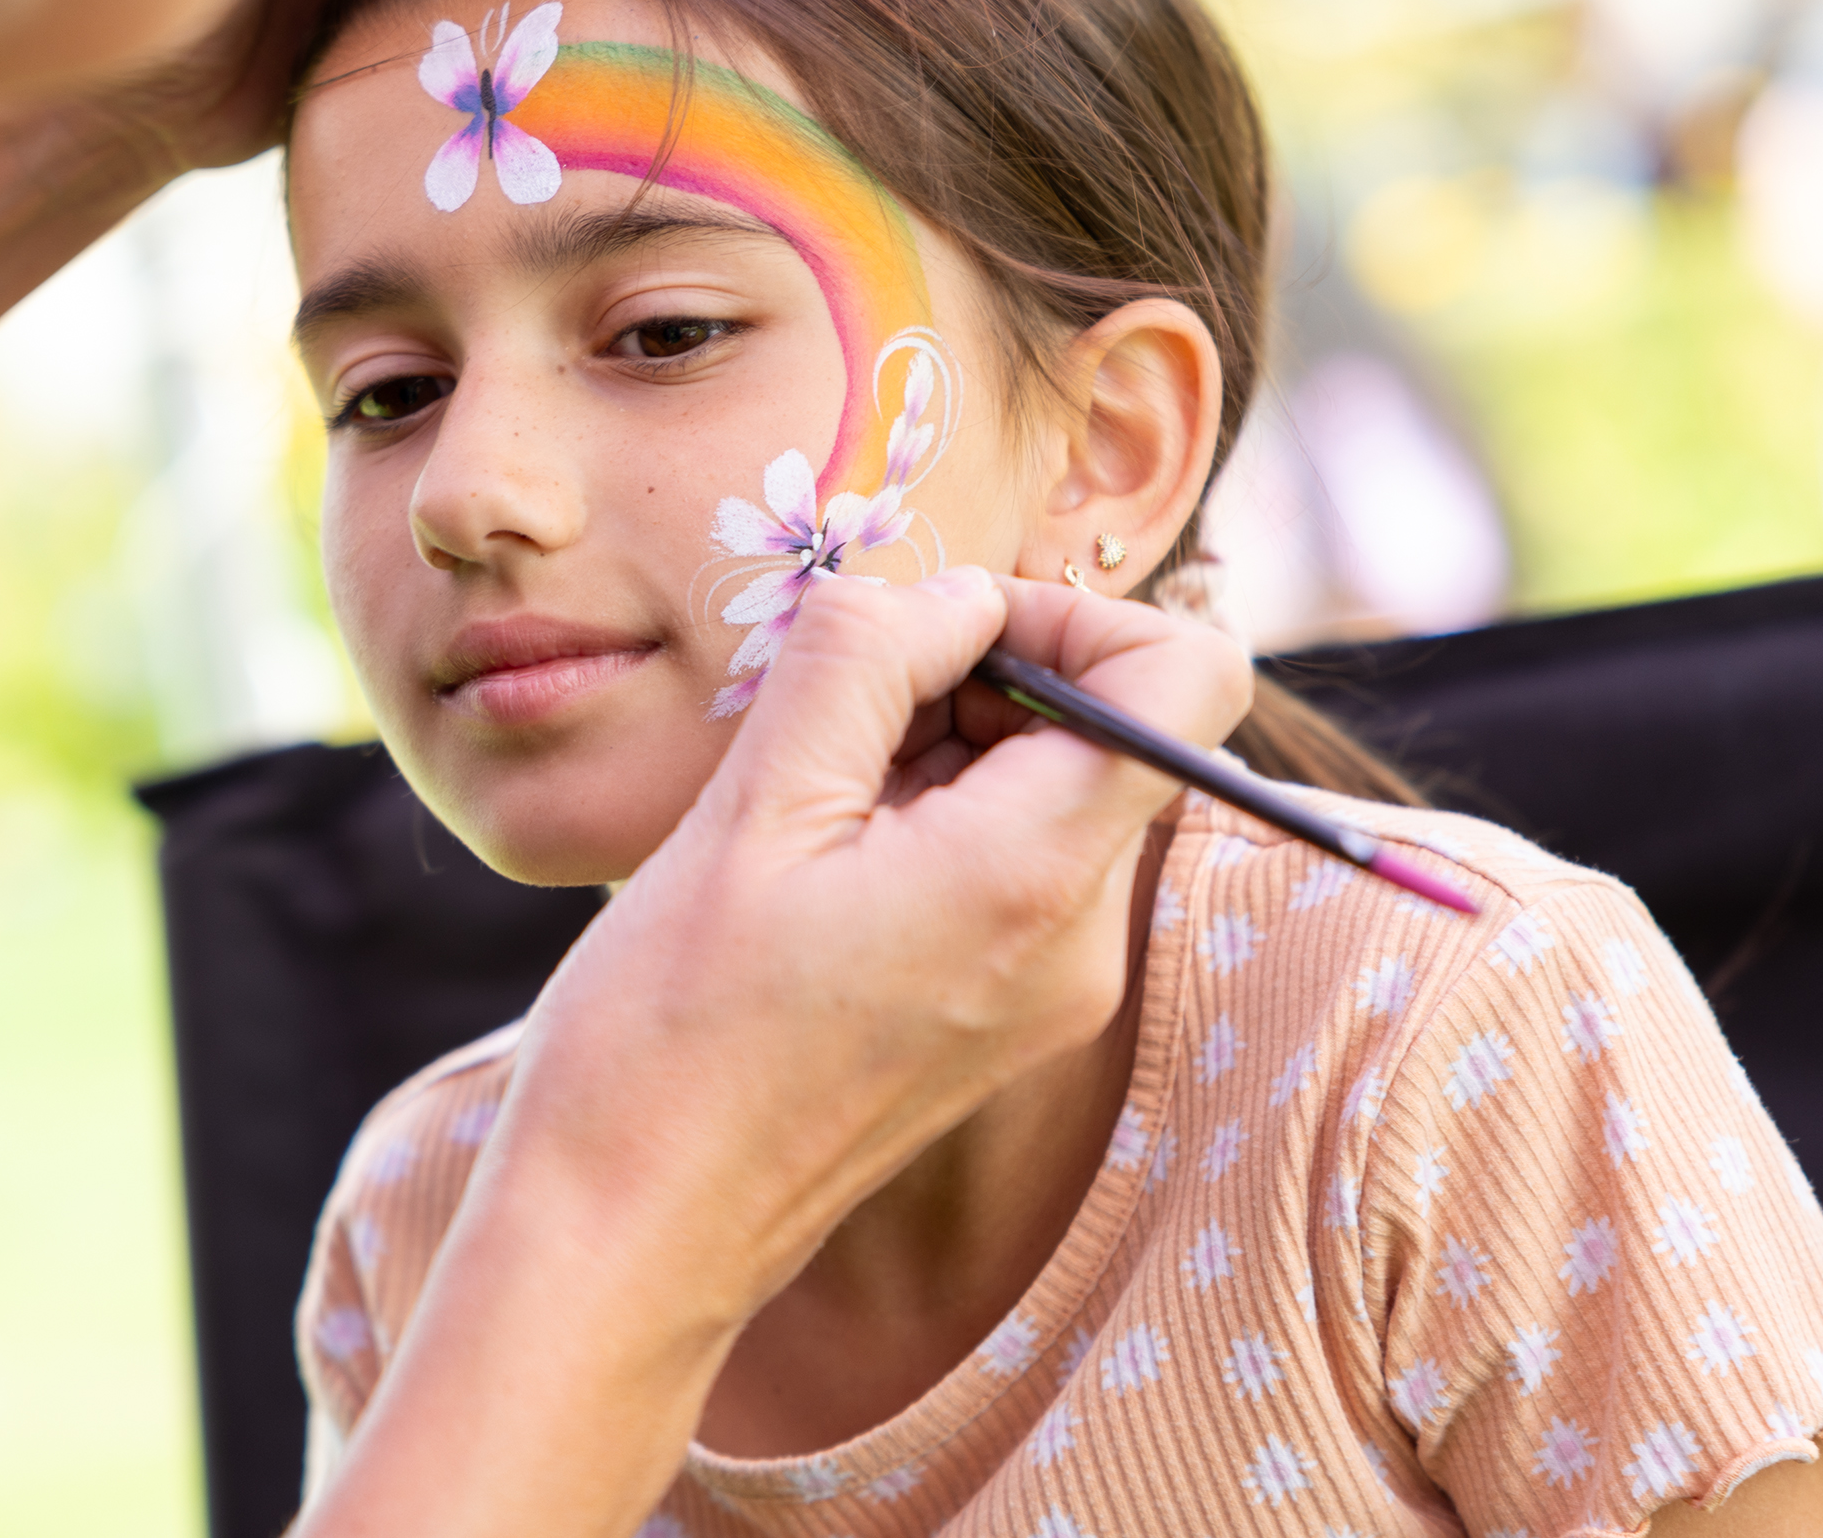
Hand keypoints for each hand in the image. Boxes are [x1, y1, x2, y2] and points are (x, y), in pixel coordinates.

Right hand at [491, 565, 1251, 1323]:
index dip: (1079, 613)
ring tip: (805, 794)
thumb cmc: (671, 1034)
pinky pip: (1011, 865)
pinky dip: (929, 818)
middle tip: (836, 708)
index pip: (1187, 678)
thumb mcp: (750, 807)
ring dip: (942, 747)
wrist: (635, 1231)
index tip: (946, 629)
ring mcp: (1049, 990)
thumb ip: (865, 659)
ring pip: (1051, 792)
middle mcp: (1076, 940)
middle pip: (1112, 729)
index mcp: (1030, 876)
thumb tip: (953, 593)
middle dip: (985, 676)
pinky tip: (811, 856)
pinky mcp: (1005, 1019)